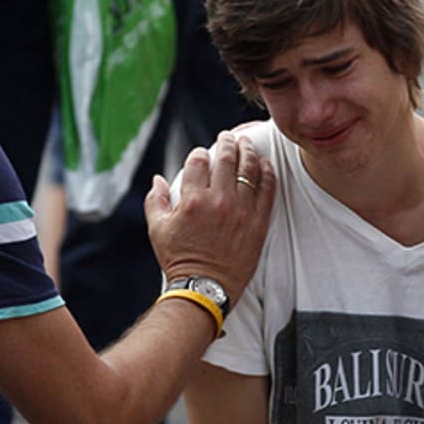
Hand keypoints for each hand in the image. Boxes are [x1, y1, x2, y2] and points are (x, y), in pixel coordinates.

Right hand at [145, 130, 275, 299]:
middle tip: (229, 136)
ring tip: (247, 144)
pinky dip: (267, 173)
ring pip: (249, 170)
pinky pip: (267, 190)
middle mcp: (218, 201)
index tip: (203, 153)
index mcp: (192, 200)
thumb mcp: (157, 229)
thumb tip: (158, 179)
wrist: (205, 287)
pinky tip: (266, 164)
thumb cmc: (179, 259)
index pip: (198, 162)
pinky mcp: (258, 222)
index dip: (200, 153)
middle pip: (226, 159)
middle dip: (227, 143)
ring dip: (248, 152)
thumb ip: (155, 200)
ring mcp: (241, 211)